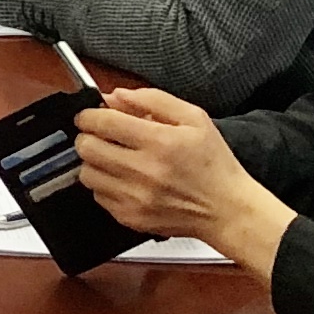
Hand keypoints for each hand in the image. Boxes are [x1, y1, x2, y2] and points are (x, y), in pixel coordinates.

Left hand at [70, 87, 296, 276]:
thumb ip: (153, 100)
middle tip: (102, 135)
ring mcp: (135, 198)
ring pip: (87, 173)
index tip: (88, 115)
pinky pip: (97, 196)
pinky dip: (104, 185)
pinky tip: (124, 179)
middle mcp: (144, 172)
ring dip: (94, 161)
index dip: (88, 115)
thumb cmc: (213, 164)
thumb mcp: (194, 118)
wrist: (226, 210)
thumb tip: (116, 96)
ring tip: (113, 157)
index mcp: (160, 142)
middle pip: (87, 147)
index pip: (103, 123)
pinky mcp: (130, 218)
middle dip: (89, 135)